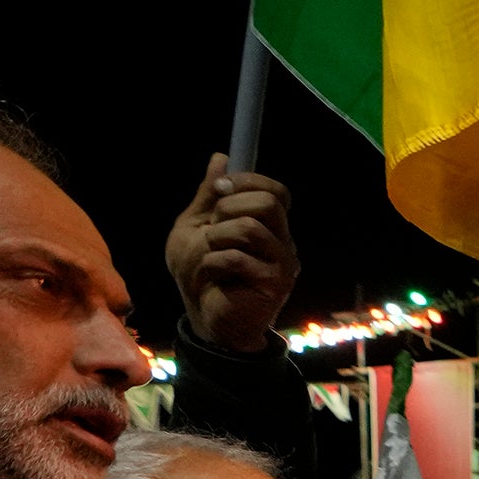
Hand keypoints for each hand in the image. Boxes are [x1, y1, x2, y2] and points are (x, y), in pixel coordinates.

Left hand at [166, 157, 298, 355]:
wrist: (204, 320)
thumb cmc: (201, 275)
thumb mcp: (195, 227)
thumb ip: (208, 196)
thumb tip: (221, 158)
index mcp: (269, 227)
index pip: (276, 191)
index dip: (248, 181)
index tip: (218, 190)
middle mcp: (282, 243)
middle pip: (268, 202)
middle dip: (227, 207)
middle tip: (211, 229)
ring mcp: (282, 265)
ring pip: (250, 227)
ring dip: (215, 237)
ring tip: (209, 255)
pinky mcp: (273, 285)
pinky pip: (237, 257)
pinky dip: (213, 263)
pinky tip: (213, 276)